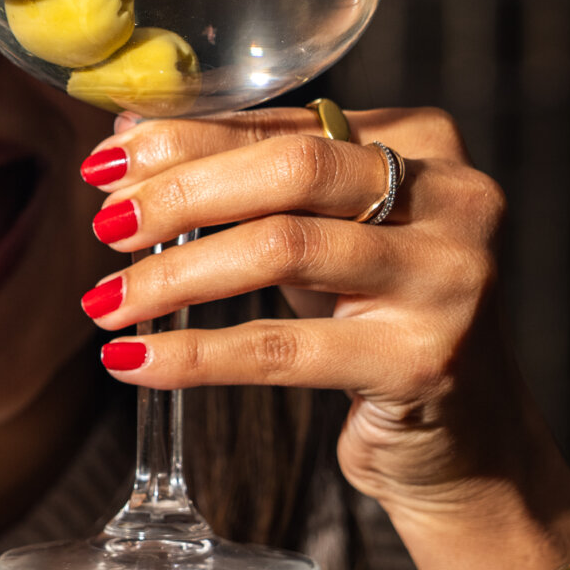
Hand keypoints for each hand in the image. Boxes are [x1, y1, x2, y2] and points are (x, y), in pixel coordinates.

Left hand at [78, 106, 550, 519]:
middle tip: (105, 223)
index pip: (286, 124)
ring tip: (104, 300)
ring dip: (175, 275)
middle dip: (180, 191)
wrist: (464, 444)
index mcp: (427, 142)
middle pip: (291, 169)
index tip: (106, 161)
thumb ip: (246, 178)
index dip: (187, 139)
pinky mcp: (423, 361)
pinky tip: (133, 362)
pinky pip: (282, 350)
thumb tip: (128, 139)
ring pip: (283, 248)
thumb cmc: (375, 319)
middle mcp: (454, 197)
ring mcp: (448, 279)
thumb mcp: (321, 235)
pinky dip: (196, 355)